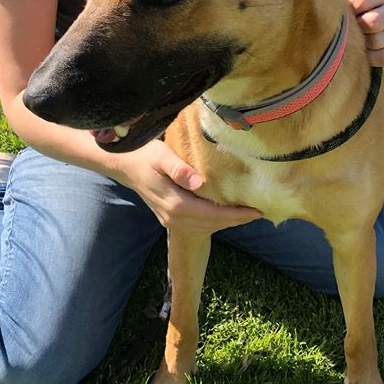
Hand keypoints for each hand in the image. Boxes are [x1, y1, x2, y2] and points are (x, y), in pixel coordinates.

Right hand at [117, 139, 261, 233]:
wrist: (124, 165)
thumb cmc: (145, 155)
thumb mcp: (162, 156)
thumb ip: (179, 169)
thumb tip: (199, 183)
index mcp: (176, 204)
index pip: (213, 214)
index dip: (237, 215)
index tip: (257, 210)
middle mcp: (174, 218)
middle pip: (212, 224)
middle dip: (236, 220)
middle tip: (260, 212)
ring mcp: (171, 221)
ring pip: (206, 227)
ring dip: (227, 222)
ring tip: (248, 214)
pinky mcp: (170, 218)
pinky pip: (198, 225)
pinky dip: (215, 221)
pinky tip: (226, 214)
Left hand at [341, 0, 383, 65]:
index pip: (362, 0)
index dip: (348, 6)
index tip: (346, 6)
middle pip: (371, 23)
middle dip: (356, 24)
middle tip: (351, 23)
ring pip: (377, 41)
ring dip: (362, 40)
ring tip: (357, 34)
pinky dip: (371, 57)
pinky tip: (363, 49)